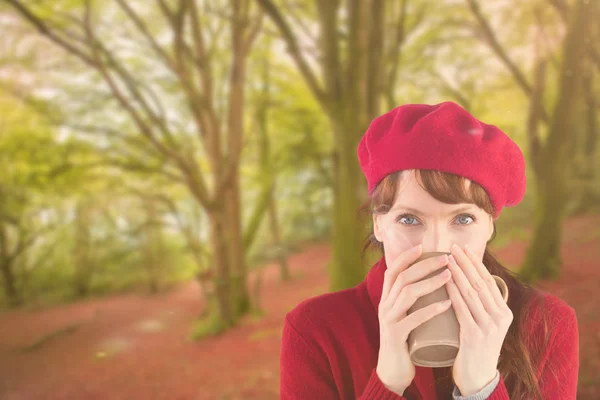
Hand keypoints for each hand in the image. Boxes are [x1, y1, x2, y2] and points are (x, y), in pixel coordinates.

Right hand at [376, 244, 453, 394]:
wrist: (393, 370)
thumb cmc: (406, 340)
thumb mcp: (406, 314)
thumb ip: (414, 300)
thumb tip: (433, 280)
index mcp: (387, 299)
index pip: (392, 271)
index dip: (406, 257)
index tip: (423, 247)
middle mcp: (385, 306)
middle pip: (402, 278)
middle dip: (425, 265)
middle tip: (446, 259)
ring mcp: (389, 320)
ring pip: (407, 293)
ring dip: (430, 282)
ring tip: (449, 276)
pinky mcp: (396, 336)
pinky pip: (413, 319)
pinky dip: (431, 309)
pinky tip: (447, 304)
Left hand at [446, 244, 512, 396]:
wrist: (477, 377)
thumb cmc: (475, 347)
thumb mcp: (485, 324)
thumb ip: (480, 305)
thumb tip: (467, 280)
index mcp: (504, 313)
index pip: (489, 281)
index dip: (476, 263)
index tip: (464, 248)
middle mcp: (500, 318)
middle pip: (481, 283)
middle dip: (466, 263)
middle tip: (452, 247)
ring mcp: (488, 328)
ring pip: (472, 294)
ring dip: (458, 273)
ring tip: (446, 259)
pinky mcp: (474, 337)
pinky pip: (462, 309)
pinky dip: (453, 293)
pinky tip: (445, 282)